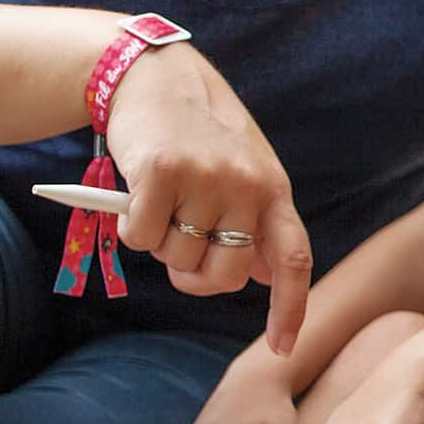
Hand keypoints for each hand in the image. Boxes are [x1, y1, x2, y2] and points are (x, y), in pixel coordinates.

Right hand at [102, 43, 313, 354]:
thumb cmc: (198, 131)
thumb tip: (261, 277)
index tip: (280, 348)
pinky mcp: (162, 172)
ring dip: (158, 242)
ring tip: (161, 198)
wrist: (156, 75)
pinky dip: (129, 227)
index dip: (290, 308)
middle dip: (194, 277)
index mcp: (273, 188)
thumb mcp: (242, 170)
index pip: (294, 259)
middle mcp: (247, 185)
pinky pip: (140, 238)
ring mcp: (206, 178)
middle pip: (223, 276)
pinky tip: (135, 192)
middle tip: (178, 248)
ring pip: (175, 258)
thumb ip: (254, 220)